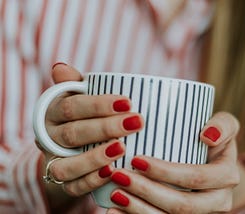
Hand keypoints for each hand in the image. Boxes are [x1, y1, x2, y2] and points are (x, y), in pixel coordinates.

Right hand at [36, 64, 143, 209]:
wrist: (71, 145)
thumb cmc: (83, 114)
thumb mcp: (79, 96)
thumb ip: (75, 84)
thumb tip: (60, 67)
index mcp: (52, 112)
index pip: (72, 106)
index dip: (98, 105)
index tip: (128, 102)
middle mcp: (49, 137)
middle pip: (73, 134)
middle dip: (106, 128)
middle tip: (136, 122)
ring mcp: (54, 161)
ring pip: (66, 165)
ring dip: (95, 157)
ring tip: (122, 148)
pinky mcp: (63, 182)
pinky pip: (72, 186)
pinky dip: (91, 181)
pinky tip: (111, 173)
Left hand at [106, 112, 239, 213]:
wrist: (214, 163)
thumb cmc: (213, 139)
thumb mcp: (225, 125)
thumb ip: (223, 125)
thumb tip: (207, 135)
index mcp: (226, 176)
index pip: (196, 177)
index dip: (166, 172)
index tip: (136, 160)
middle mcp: (218, 201)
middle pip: (182, 205)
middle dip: (148, 192)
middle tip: (119, 176)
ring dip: (139, 210)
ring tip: (115, 195)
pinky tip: (116, 211)